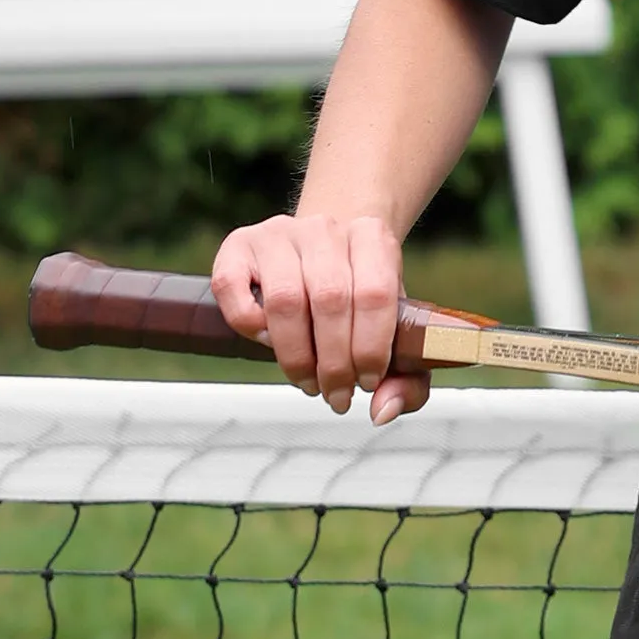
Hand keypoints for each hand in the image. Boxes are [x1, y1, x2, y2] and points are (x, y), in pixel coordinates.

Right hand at [210, 212, 430, 422]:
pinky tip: (268, 340)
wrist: (328, 251)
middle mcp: (324, 228)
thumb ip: (407, 377)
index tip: (367, 382)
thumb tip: (382, 410)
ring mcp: (278, 233)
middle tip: (336, 393)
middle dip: (333, 363)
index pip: (374, 294)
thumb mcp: (396, 328)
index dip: (370, 348)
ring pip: (284, 300)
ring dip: (296, 355)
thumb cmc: (362, 296)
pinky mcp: (239, 245)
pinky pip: (232, 288)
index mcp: (372, 237)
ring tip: (308, 380)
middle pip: (330, 300)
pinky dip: (249, 325)